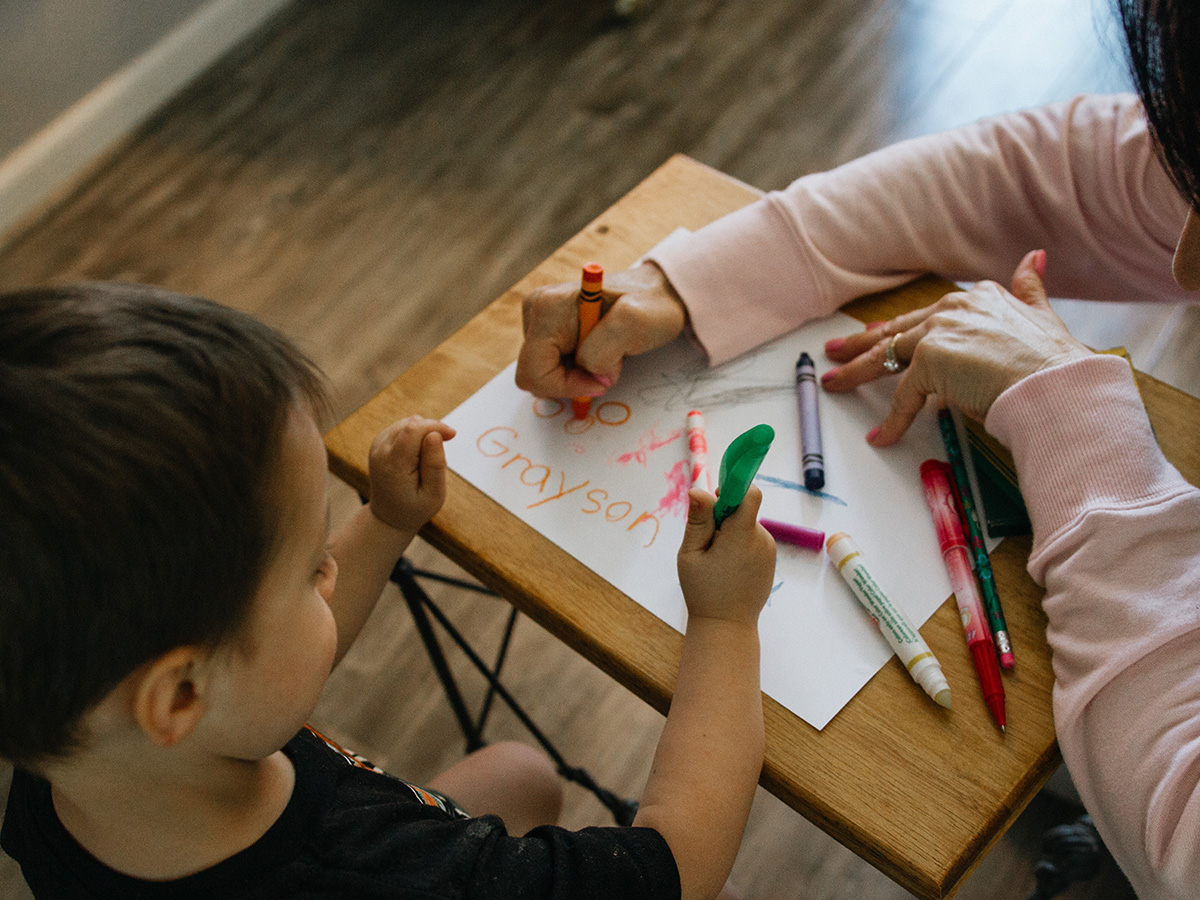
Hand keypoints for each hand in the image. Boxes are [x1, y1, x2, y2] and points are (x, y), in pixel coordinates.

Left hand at [366, 416, 456, 532]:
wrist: (389, 516)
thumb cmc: (415, 508)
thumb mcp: (433, 494)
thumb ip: (435, 464)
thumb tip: (435, 434)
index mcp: (393, 465)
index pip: (414, 429)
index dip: (436, 426)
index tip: (452, 436)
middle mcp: (380, 451)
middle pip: (411, 424)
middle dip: (431, 431)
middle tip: (439, 456)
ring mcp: (377, 445)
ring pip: (408, 423)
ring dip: (424, 434)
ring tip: (427, 460)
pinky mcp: (379, 442)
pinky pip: (403, 427)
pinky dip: (416, 435)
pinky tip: (418, 455)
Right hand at [514, 261, 687, 397]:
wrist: (657, 295)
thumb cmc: (650, 306)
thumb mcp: (635, 322)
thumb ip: (604, 350)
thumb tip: (590, 375)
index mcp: (547, 307)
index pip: (535, 372)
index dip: (567, 386)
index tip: (602, 378)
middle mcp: (535, 310)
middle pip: (534, 375)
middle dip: (572, 380)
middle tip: (607, 364)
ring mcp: (538, 320)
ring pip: (543, 374)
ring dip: (577, 375)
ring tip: (606, 353)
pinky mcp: (546, 331)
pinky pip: (551, 368)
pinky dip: (576, 371)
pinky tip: (596, 353)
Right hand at [677, 487, 775, 626]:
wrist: (727, 626)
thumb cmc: (703, 591)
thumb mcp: (690, 554)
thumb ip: (698, 520)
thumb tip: (699, 489)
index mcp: (742, 536)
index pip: (750, 494)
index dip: (733, 488)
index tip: (716, 497)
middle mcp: (761, 539)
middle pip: (744, 509)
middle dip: (724, 516)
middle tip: (706, 541)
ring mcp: (768, 550)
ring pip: (747, 524)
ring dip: (731, 532)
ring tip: (716, 559)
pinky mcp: (770, 559)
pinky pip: (753, 539)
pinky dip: (739, 544)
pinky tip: (727, 566)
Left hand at [821, 250, 1091, 445]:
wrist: (1058, 384)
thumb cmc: (1055, 363)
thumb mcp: (1044, 316)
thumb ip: (1031, 289)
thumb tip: (1035, 258)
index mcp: (977, 298)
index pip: (924, 315)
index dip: (898, 328)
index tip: (876, 334)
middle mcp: (954, 308)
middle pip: (895, 331)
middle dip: (860, 343)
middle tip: (834, 351)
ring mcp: (939, 332)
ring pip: (886, 356)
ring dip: (855, 372)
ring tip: (833, 384)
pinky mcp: (930, 361)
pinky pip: (903, 397)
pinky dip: (892, 421)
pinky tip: (881, 436)